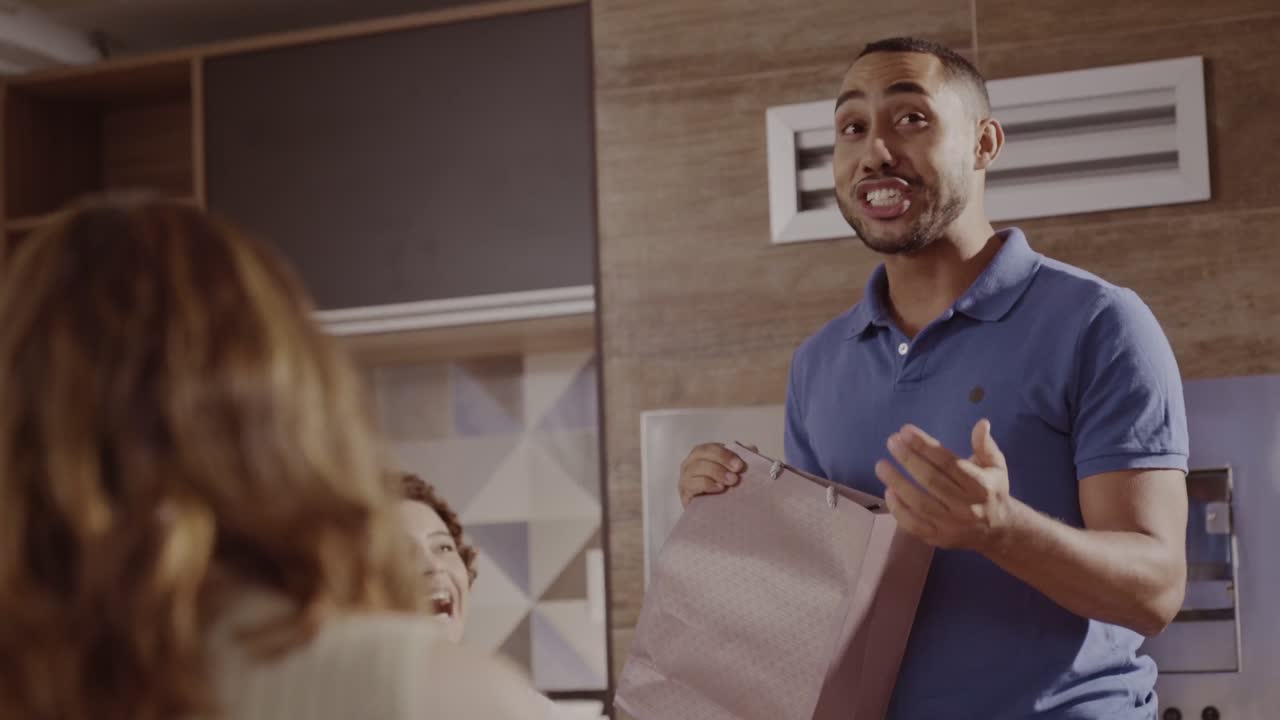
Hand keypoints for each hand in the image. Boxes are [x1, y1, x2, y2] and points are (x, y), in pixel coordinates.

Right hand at [678, 443, 750, 506]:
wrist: (713, 513)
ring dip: (715, 472)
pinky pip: (692, 485)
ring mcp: (686, 478)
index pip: (711, 448)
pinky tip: (720, 488)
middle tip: (736, 473)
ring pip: (696, 468)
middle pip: (701, 454)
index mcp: (702, 454)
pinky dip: (707, 484)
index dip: (725, 454)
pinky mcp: (684, 494)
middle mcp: (690, 463)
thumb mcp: (733, 472)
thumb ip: (740, 459)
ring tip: (732, 481)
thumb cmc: (723, 488)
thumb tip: (751, 448)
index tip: (740, 465)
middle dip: (721, 461)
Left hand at [874, 419, 1014, 551]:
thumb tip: (981, 423)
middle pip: (932, 481)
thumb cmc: (992, 492)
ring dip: (897, 483)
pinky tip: (888, 492)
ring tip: (881, 465)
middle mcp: (967, 506)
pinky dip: (899, 510)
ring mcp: (952, 525)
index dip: (925, 446)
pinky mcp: (939, 538)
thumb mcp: (995, 467)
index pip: (949, 463)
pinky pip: (914, 525)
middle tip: (891, 442)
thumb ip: (985, 445)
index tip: (905, 431)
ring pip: (920, 503)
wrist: (1000, 531)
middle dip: (909, 459)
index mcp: (980, 485)